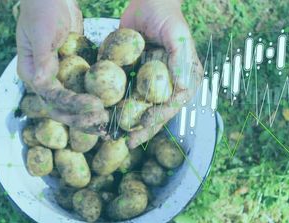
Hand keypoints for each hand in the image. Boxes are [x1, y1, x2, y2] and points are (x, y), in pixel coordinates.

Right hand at [16, 0, 107, 134]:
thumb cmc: (43, 10)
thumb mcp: (41, 33)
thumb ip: (42, 58)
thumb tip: (43, 83)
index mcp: (32, 72)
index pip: (51, 96)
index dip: (72, 104)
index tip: (95, 104)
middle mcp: (43, 80)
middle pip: (60, 108)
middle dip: (80, 117)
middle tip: (102, 120)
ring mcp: (58, 77)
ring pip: (71, 104)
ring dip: (87, 115)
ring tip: (106, 121)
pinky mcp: (71, 72)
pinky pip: (81, 91)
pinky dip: (93, 100)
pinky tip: (108, 108)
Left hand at [121, 0, 202, 147]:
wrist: (147, 1)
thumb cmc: (166, 16)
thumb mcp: (177, 35)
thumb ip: (180, 58)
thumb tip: (183, 86)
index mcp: (185, 78)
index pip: (172, 105)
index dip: (158, 119)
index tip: (142, 129)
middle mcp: (169, 84)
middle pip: (155, 112)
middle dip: (141, 128)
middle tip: (126, 143)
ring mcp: (151, 82)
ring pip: (139, 107)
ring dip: (127, 122)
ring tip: (113, 136)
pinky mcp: (135, 76)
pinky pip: (126, 94)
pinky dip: (116, 106)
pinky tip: (104, 116)